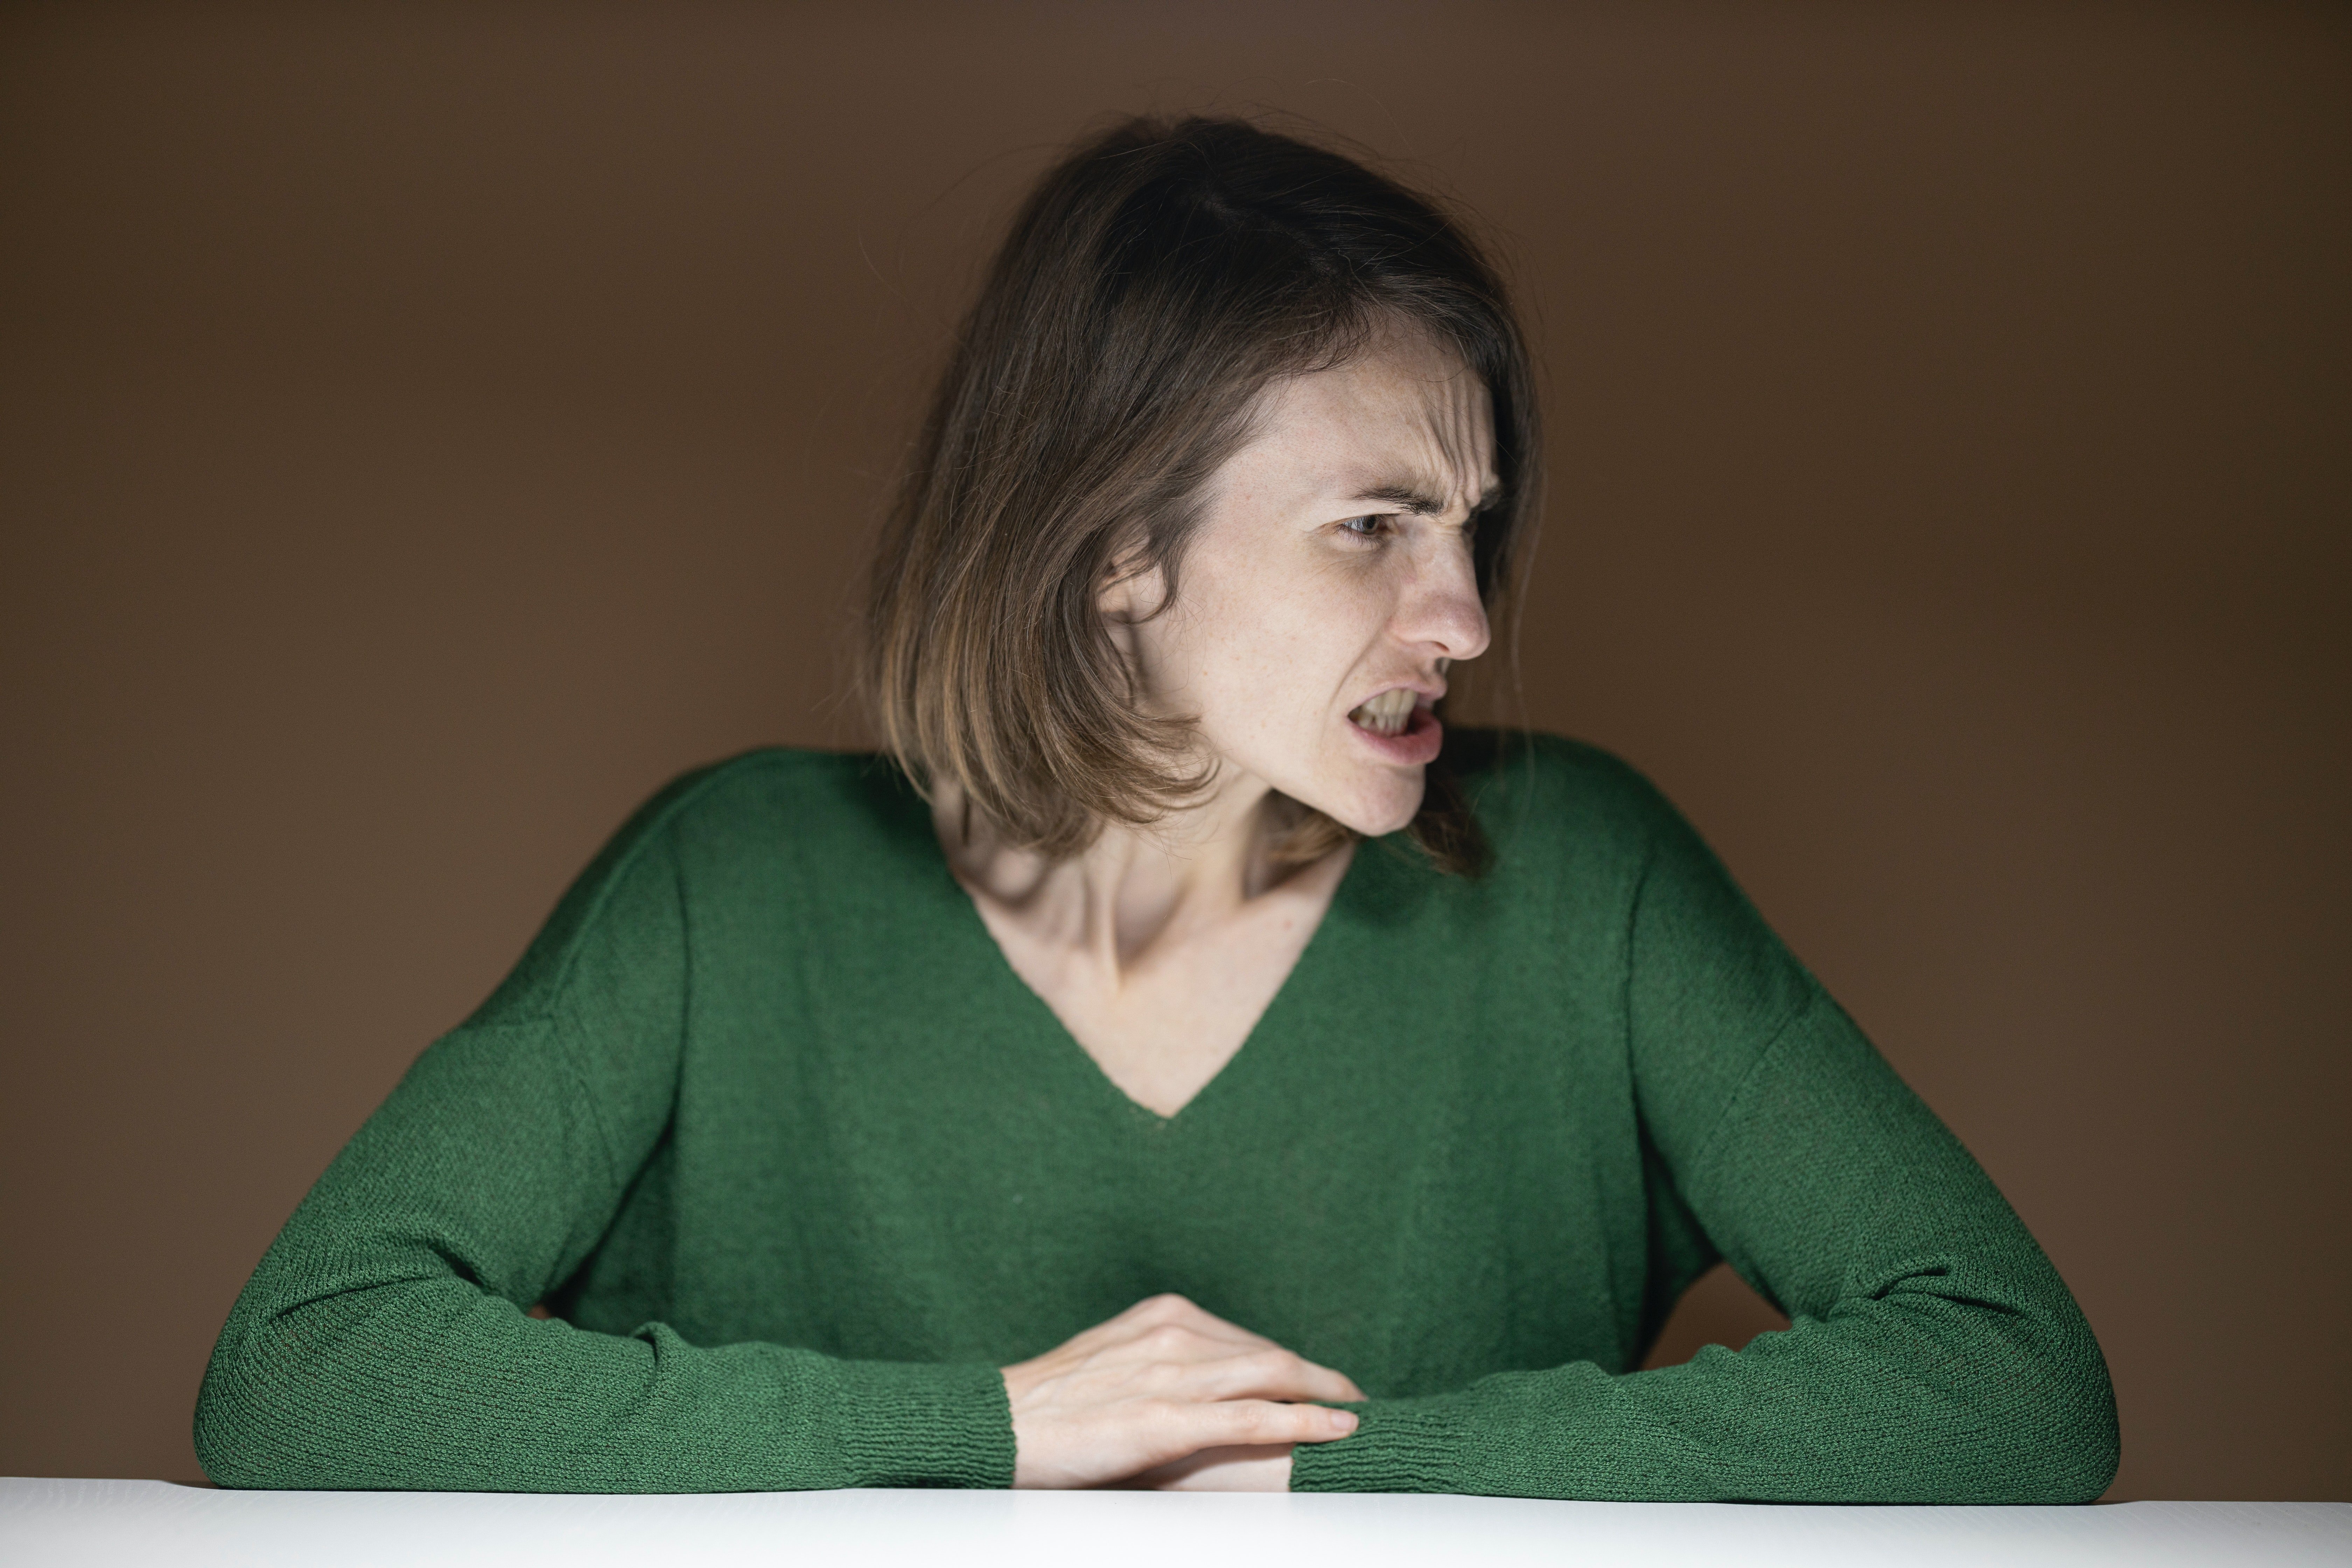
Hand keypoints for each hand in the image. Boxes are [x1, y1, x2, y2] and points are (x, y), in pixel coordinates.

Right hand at [999, 1293, 1363, 1488]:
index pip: (1247, 1338)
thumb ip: (1162, 1360)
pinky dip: (1303, 1421)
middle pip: (1270, 1353)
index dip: (1291, 1364)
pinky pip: (1253, 1417)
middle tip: (1355, 1398)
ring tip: (1360, 1414)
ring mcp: (1173, 1375)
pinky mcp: (1167, 1419)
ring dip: (1326, 1396)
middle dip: (1321, 1377)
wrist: (1003, 1423)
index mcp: (1165, 1315)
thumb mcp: (1116, 1359)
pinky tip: (1339, 1428)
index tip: (1319, 1382)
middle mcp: (1175, 1333)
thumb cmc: (1053, 1401)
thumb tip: (1201, 1377)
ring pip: (1273, 1377)